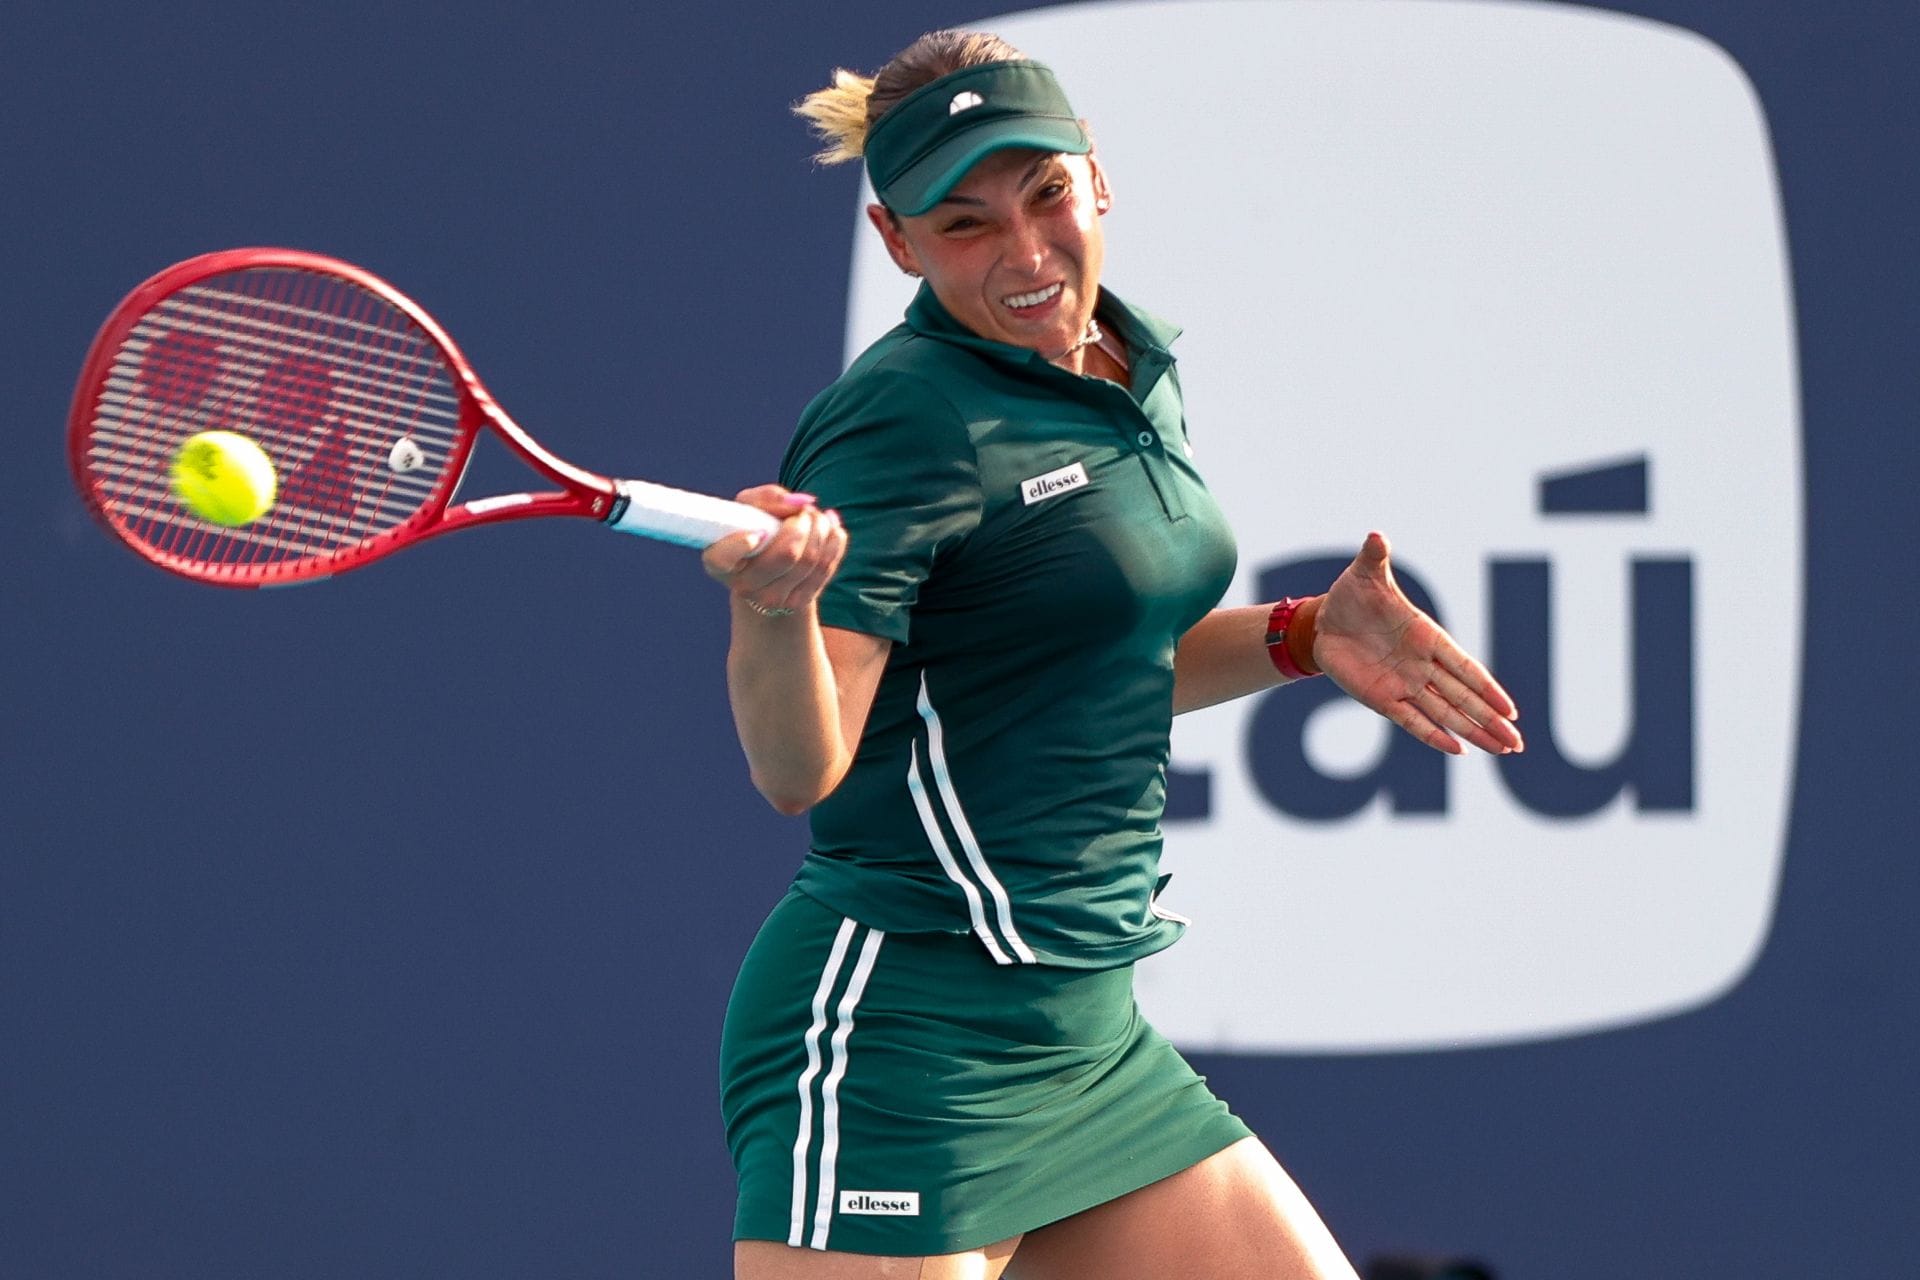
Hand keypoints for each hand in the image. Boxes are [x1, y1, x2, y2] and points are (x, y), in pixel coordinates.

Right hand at [701, 485, 846, 616]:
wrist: (769, 571)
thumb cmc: (755, 530)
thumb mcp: (751, 508)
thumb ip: (767, 497)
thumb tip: (800, 503)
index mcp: (720, 562)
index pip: (723, 558)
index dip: (741, 544)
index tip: (759, 532)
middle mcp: (743, 586)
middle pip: (787, 554)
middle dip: (804, 523)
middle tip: (803, 511)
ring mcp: (772, 599)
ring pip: (811, 560)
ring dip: (821, 528)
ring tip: (815, 517)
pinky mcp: (799, 602)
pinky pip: (827, 566)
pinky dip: (834, 540)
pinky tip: (829, 528)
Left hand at [1312, 532, 1523, 755]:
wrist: (1324, 619)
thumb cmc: (1353, 594)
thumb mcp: (1364, 574)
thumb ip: (1375, 558)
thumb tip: (1376, 536)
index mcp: (1427, 636)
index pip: (1464, 667)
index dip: (1487, 689)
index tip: (1510, 709)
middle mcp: (1422, 666)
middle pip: (1464, 699)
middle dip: (1490, 721)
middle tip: (1518, 744)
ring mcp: (1404, 684)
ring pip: (1445, 714)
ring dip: (1472, 731)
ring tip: (1501, 750)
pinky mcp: (1382, 698)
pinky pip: (1411, 721)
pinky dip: (1433, 735)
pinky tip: (1458, 750)